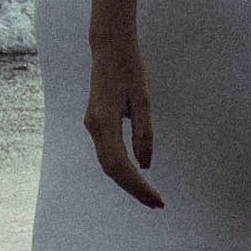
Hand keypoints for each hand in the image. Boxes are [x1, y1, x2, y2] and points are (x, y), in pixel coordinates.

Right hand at [85, 30, 162, 206]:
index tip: (156, 198)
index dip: (138, 184)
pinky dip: (121, 168)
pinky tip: (137, 175)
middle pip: (111, 169)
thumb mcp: (143, 98)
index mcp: (104, 122)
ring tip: (150, 194)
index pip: (120, 164)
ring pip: (108, 163)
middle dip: (133, 188)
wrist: (109, 47)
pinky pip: (107, 152)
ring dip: (127, 180)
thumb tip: (146, 164)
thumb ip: (144, 132)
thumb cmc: (130, 68)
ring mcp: (92, 125)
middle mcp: (94, 127)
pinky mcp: (96, 123)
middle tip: (157, 203)